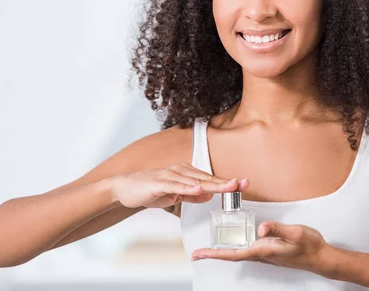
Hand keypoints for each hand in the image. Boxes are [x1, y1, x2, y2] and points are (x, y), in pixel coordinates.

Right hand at [108, 163, 248, 208]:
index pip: (211, 179)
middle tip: (243, 183)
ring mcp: (170, 175)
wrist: (124, 188)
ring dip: (213, 184)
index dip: (227, 182)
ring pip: (196, 181)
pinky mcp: (159, 182)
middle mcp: (181, 171)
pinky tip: (200, 190)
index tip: (244, 184)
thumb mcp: (174, 195)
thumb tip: (208, 196)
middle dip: (226, 182)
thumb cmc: (150, 190)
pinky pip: (177, 186)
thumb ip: (191, 195)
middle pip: (208, 178)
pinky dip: (189, 188)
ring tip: (229, 187)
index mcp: (186, 174)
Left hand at [192, 221, 333, 275]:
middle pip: (232, 255)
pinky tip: (234, 240)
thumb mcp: (296, 233)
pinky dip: (236, 245)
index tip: (200, 254)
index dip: (215, 254)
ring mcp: (265, 253)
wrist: (321, 257)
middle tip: (197, 253)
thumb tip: (261, 228)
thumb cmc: (309, 246)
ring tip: (210, 247)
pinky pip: (248, 248)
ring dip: (223, 250)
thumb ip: (278, 229)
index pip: (234, 254)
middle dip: (214, 254)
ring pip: (239, 252)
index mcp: (263, 250)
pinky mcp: (269, 250)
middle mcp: (261, 254)